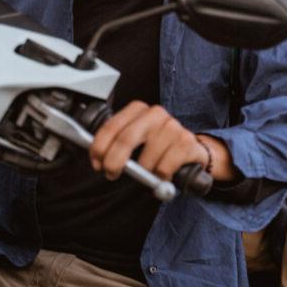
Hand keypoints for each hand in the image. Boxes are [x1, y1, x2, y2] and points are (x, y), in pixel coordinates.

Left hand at [90, 101, 205, 181]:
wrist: (189, 150)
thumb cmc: (157, 146)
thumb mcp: (135, 139)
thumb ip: (116, 144)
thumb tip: (96, 157)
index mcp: (138, 109)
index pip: (111, 126)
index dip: (100, 147)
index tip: (97, 163)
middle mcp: (156, 114)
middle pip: (126, 139)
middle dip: (114, 162)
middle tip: (111, 174)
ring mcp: (173, 127)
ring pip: (146, 159)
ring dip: (143, 173)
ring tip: (148, 173)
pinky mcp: (186, 142)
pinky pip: (164, 168)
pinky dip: (160, 176)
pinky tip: (163, 173)